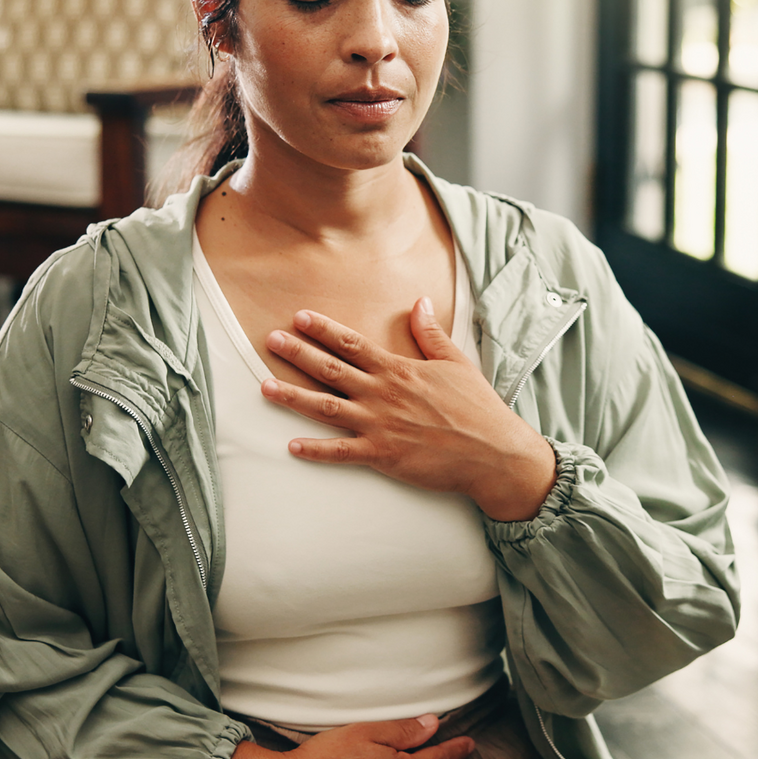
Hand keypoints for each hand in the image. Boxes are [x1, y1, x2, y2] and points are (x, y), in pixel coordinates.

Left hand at [261, 299, 556, 520]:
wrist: (493, 453)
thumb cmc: (477, 408)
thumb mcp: (456, 362)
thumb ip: (430, 334)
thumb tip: (419, 303)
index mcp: (399, 370)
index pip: (352, 344)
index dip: (323, 330)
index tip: (299, 317)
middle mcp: (383, 394)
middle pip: (330, 370)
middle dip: (297, 353)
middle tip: (270, 340)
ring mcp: (380, 425)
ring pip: (326, 408)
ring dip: (293, 397)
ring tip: (264, 387)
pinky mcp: (383, 455)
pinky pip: (342, 453)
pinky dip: (316, 451)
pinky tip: (292, 446)